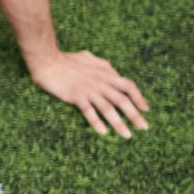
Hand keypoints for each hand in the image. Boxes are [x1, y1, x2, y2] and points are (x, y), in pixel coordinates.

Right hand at [31, 49, 150, 137]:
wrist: (48, 60)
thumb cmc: (66, 59)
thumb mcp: (89, 58)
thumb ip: (102, 65)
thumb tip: (112, 70)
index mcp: (105, 74)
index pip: (128, 86)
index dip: (139, 98)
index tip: (146, 109)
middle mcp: (100, 83)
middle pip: (122, 100)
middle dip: (135, 115)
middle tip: (144, 127)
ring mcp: (88, 90)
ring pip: (108, 109)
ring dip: (119, 123)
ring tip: (127, 135)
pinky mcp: (76, 96)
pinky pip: (89, 111)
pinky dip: (96, 122)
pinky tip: (103, 132)